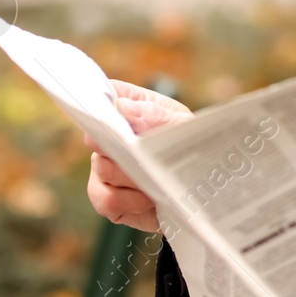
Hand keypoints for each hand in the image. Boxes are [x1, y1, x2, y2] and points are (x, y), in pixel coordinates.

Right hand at [85, 81, 193, 231]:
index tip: (117, 110)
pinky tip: (149, 199)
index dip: (104, 102)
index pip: (104, 94)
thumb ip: (154, 114)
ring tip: (157, 180)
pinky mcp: (106, 198)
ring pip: (103, 169)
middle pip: (96, 137)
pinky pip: (105, 200)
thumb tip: (122, 106)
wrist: (199, 189)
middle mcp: (109, 137)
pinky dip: (130, 201)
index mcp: (129, 107)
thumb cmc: (189, 147)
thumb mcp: (182, 126)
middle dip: (123, 147)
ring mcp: (103, 168)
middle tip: (144, 154)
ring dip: (133, 177)